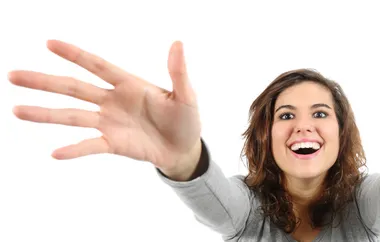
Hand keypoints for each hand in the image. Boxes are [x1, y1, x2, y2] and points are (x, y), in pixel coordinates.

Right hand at [9, 40, 201, 173]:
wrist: (185, 149)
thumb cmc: (186, 119)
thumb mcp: (186, 95)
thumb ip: (178, 72)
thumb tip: (178, 44)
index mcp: (128, 84)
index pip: (97, 65)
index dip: (75, 55)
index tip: (49, 43)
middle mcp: (112, 101)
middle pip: (73, 88)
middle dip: (45, 81)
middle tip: (13, 75)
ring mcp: (109, 122)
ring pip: (73, 115)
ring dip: (46, 114)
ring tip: (17, 111)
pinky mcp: (113, 144)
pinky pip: (90, 145)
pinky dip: (75, 149)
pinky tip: (55, 153)